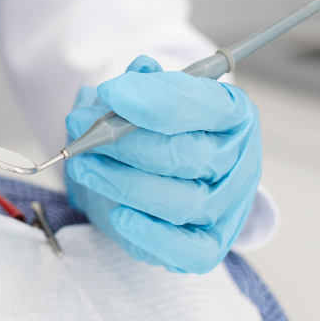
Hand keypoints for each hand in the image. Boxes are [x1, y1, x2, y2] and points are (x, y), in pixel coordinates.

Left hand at [65, 55, 260, 273]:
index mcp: (232, 114)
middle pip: (187, 155)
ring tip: (84, 166)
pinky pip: (190, 251)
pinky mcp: (210, 244)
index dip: (156, 99)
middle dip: (124, 141)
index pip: (206, 104)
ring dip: (124, 183)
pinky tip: (120, 216)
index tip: (109, 91)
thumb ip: (143, 86)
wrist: (159, 178)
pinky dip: (153, 235)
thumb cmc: (155, 130)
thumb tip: (141, 69)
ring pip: (183, 201)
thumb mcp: (147, 100)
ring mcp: (228, 206)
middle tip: (80, 128)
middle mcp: (240, 161)